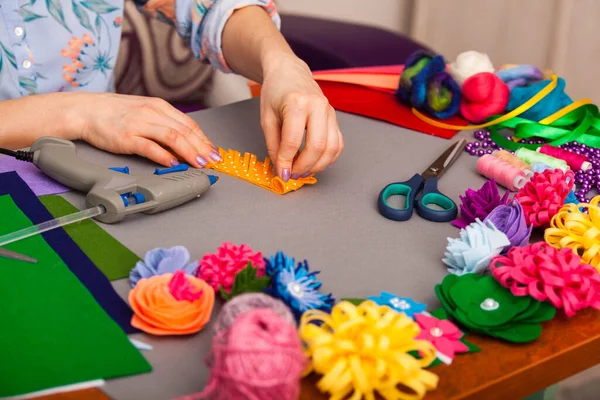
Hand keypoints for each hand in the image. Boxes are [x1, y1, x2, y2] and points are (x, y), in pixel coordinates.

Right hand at [72, 93, 220, 166]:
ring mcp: (139, 124)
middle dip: (202, 147)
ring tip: (199, 163)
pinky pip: (149, 146)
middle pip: (184, 131)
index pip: (188, 124)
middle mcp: (152, 113)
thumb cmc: (115, 113)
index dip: (204, 139)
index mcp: (159, 106)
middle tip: (213, 160)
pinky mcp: (126, 137)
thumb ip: (164, 125)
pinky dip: (164, 155)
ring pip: (172, 137)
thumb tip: (184, 143)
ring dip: (189, 152)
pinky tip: (173, 162)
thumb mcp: (145, 112)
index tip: (214, 151)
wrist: (85, 110)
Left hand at [259, 55, 343, 180]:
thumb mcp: (267, 118)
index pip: (293, 141)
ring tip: (303, 170)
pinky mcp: (335, 118)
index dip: (287, 162)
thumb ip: (274, 144)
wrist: (289, 72)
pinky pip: (339, 144)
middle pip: (317, 146)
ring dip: (318, 165)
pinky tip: (315, 162)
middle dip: (304, 166)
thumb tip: (281, 168)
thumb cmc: (276, 92)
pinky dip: (329, 158)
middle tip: (293, 174)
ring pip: (333, 148)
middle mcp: (318, 106)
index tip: (281, 173)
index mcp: (297, 103)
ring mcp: (330, 111)